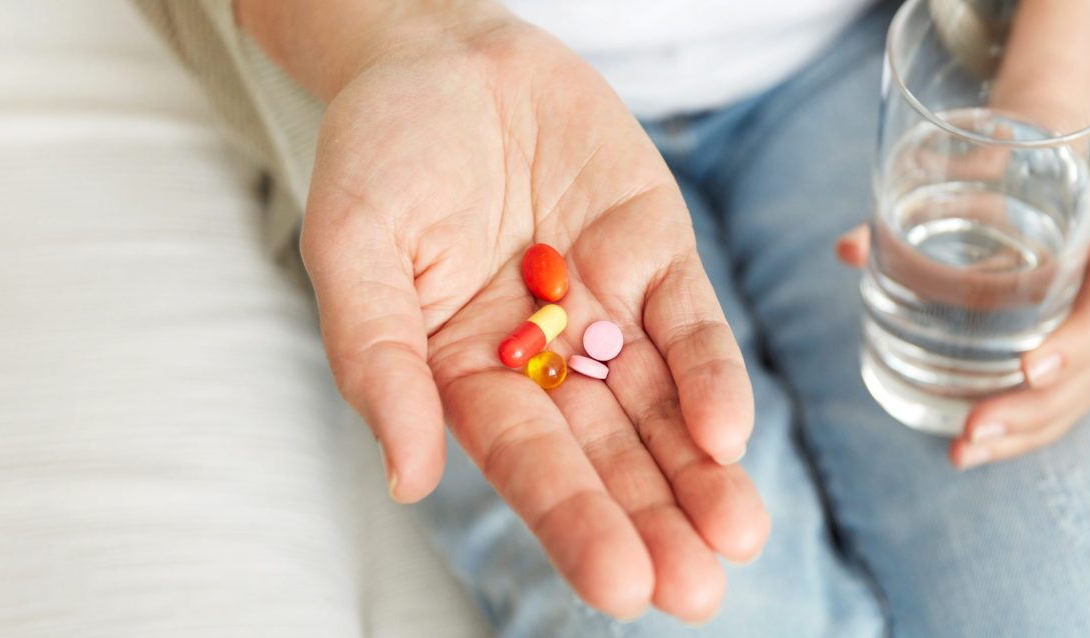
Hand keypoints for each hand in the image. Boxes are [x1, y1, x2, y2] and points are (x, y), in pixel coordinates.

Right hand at [279, 7, 766, 621]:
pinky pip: (692, 325)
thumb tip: (408, 476)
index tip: (619, 585)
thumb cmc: (381, 151)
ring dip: (700, 473)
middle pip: (608, 453)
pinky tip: (728, 432)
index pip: (529, 462)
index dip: (573, 520)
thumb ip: (375, 358)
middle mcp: (546, 358)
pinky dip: (712, 376)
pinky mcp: (657, 256)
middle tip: (697, 591)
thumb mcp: (352, 245)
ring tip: (737, 538)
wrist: (446, 52)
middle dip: (654, 519)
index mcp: (468, 373)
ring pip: (662, 407)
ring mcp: (608, 310)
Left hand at [835, 197, 1089, 468]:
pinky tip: (968, 450)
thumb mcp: (979, 170)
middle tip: (972, 429)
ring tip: (961, 453)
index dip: (1079, 339)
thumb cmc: (1010, 171)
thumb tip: (847, 248)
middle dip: (1032, 408)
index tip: (1029, 369)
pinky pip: (1054, 404)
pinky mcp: (1068, 356)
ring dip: (1020, 434)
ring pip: (1074, 399)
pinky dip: (1015, 433)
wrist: (1043, 168)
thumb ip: (916, 200)